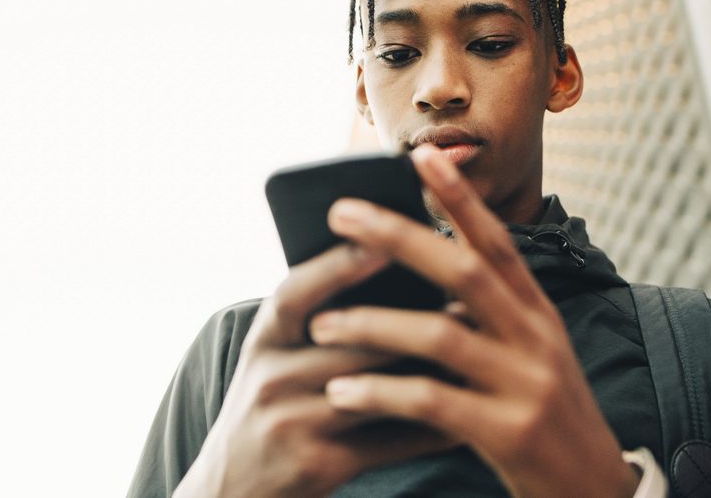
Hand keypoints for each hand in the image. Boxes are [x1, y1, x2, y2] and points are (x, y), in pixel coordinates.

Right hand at [173, 241, 456, 497]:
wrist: (232, 488)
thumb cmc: (271, 405)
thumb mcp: (274, 356)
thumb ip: (315, 318)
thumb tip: (388, 263)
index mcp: (264, 338)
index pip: (297, 291)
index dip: (340, 265)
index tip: (386, 239)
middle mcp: (271, 376)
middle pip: (349, 340)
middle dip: (412, 320)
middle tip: (468, 298)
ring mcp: (292, 423)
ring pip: (376, 388)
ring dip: (431, 371)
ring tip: (478, 350)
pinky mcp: (318, 466)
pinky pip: (387, 441)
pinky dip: (429, 428)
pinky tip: (465, 415)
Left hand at [308, 144, 639, 497]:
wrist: (595, 494)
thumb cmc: (546, 416)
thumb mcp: (531, 354)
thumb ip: (491, 315)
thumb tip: (431, 269)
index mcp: (537, 313)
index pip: (497, 242)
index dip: (460, 197)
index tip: (421, 157)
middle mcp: (535, 338)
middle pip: (463, 272)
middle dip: (398, 237)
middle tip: (341, 213)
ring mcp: (525, 385)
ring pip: (440, 336)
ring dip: (373, 325)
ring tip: (320, 324)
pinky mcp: (509, 434)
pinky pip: (433, 403)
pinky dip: (381, 394)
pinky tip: (341, 395)